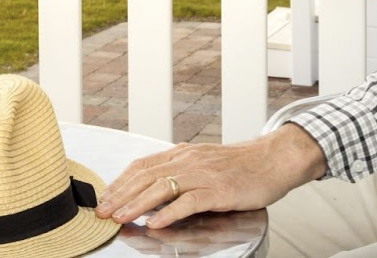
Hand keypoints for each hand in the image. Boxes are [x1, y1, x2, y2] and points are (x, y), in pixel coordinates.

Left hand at [94, 125, 325, 228]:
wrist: (273, 159)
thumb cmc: (240, 165)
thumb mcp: (203, 163)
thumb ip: (179, 173)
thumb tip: (151, 190)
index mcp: (182, 154)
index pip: (141, 166)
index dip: (120, 182)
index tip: (104, 197)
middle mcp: (188, 161)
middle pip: (146, 176)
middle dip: (121, 195)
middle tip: (103, 211)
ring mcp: (203, 174)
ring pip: (162, 187)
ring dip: (138, 204)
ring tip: (121, 217)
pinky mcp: (219, 189)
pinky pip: (190, 201)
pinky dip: (171, 212)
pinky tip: (157, 222)